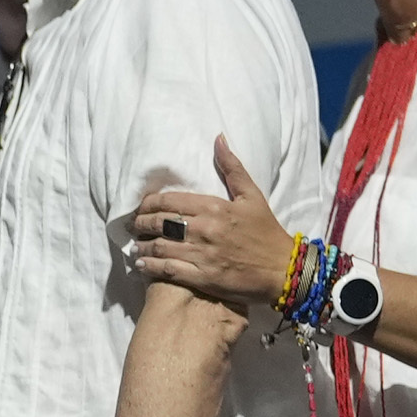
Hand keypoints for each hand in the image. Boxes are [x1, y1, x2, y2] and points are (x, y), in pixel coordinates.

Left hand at [118, 137, 298, 314]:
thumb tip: (218, 138)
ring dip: (142, 245)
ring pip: (160, 246)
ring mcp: (202, 255)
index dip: (148, 203)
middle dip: (140, 223)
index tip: (141, 207)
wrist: (283, 269)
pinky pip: (168, 270)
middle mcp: (204, 229)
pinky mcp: (203, 277)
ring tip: (135, 245)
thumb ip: (232, 168)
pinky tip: (141, 263)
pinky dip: (150, 266)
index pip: (169, 201)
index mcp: (214, 207)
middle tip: (133, 225)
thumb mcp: (252, 196)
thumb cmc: (266, 232)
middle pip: (159, 222)